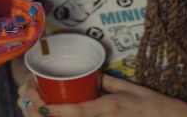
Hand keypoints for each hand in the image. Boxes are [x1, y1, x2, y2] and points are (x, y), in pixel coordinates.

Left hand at [18, 74, 186, 116]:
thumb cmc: (155, 106)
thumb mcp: (130, 88)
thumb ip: (108, 82)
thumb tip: (90, 75)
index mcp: (110, 106)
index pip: (78, 111)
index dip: (55, 111)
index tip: (38, 106)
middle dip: (47, 115)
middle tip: (31, 104)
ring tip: (39, 108)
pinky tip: (56, 113)